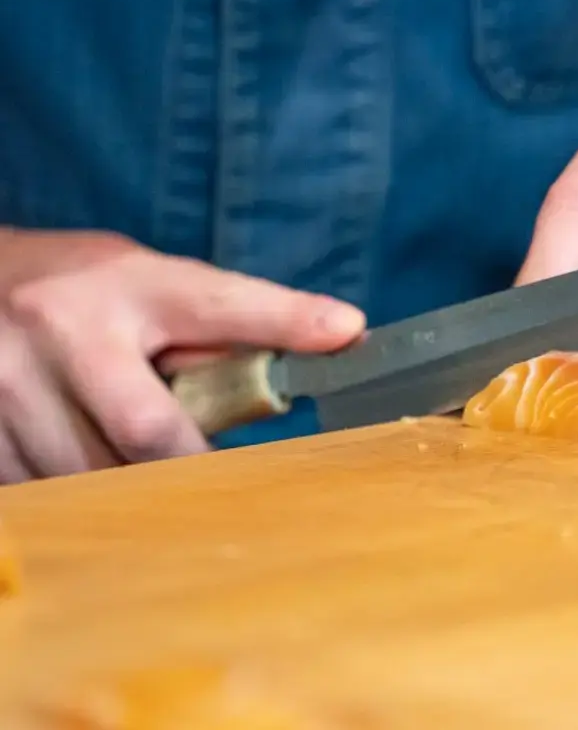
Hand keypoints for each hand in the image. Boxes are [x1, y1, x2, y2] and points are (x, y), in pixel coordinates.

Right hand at [0, 230, 365, 482]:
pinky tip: (85, 460)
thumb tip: (316, 348)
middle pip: (147, 427)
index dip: (285, 321)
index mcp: (126, 285)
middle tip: (211, 468)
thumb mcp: (149, 284)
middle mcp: (64, 329)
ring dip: (129, 481)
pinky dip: (81, 492)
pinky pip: (44, 490)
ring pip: (93, 474)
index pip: (218, 302)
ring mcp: (10, 383)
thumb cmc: (82, 289)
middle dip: (186, 460)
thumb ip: (216, 325)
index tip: (346, 333)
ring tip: (133, 452)